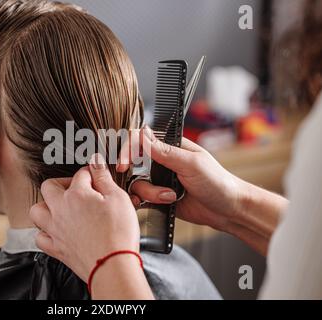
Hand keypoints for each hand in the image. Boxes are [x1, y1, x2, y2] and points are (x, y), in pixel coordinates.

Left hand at [30, 154, 140, 280]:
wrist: (112, 266)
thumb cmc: (118, 234)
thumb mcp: (118, 198)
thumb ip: (104, 178)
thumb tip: (96, 162)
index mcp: (76, 195)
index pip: (80, 174)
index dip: (91, 173)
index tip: (97, 176)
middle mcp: (60, 210)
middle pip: (48, 186)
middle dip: (62, 183)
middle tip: (77, 188)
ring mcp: (55, 230)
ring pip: (36, 211)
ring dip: (46, 206)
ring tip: (60, 207)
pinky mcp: (56, 248)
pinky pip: (40, 237)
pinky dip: (45, 232)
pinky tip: (56, 230)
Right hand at [120, 126, 244, 232]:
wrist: (228, 210)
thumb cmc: (218, 182)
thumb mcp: (191, 164)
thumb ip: (165, 152)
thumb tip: (143, 134)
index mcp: (171, 147)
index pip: (141, 141)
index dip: (128, 150)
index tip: (124, 164)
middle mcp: (162, 162)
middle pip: (134, 163)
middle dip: (133, 174)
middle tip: (134, 182)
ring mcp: (160, 180)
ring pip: (137, 183)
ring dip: (150, 192)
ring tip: (169, 197)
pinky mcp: (159, 197)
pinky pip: (141, 197)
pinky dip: (142, 201)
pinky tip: (153, 203)